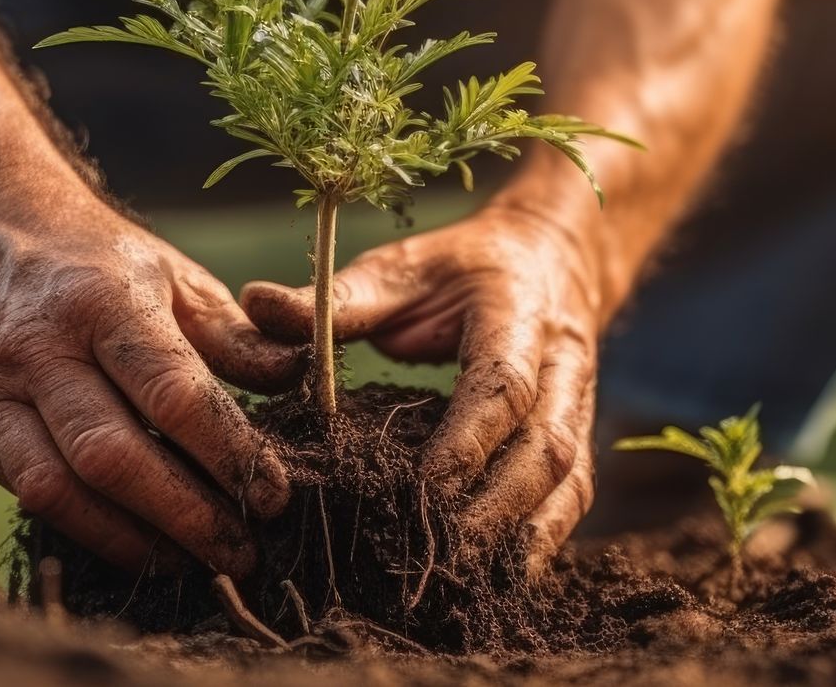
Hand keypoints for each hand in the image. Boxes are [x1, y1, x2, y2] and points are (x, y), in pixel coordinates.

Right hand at [0, 187, 305, 577]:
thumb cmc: (90, 256)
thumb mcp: (170, 273)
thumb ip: (234, 334)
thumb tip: (299, 380)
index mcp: (102, 300)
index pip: (172, 395)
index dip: (228, 454)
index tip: (276, 496)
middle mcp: (37, 347)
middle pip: (113, 457)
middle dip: (186, 517)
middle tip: (245, 552)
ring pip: (58, 491)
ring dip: (132, 541)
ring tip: (194, 564)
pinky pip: (27, 494)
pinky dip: (86, 528)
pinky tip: (136, 542)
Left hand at [241, 203, 604, 571]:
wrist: (547, 259)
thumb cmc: (460, 269)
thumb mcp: (400, 267)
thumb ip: (339, 297)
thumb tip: (257, 303)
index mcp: (517, 314)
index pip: (502, 385)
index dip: (468, 440)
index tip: (424, 486)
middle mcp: (562, 364)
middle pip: (546, 446)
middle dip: (498, 507)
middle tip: (440, 553)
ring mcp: (578, 404)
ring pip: (568, 480)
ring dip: (523, 534)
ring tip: (465, 576)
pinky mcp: (577, 437)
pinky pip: (572, 497)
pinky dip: (542, 541)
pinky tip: (500, 576)